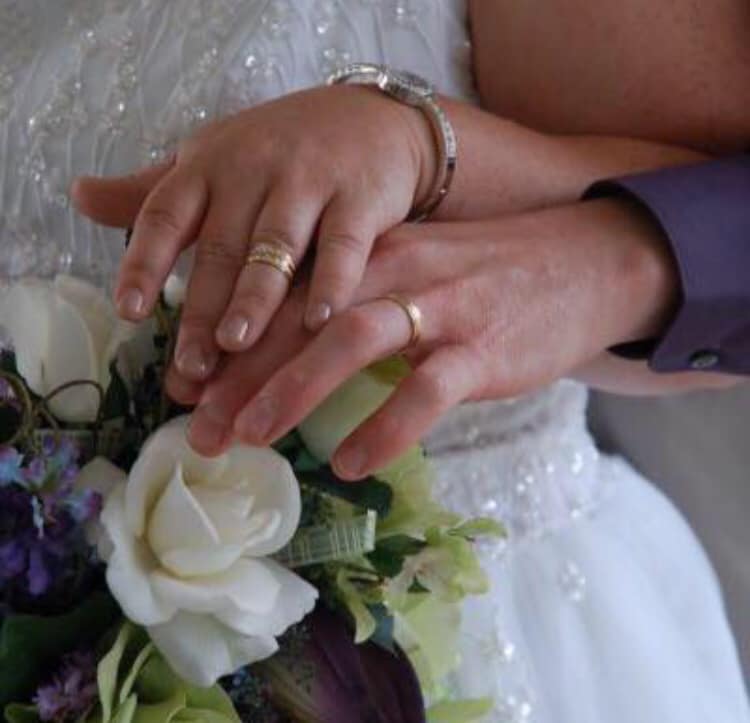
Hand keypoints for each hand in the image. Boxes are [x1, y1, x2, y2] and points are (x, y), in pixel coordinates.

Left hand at [71, 84, 434, 381]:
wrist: (372, 119)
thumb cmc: (282, 149)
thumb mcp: (212, 157)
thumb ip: (153, 189)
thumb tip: (78, 197)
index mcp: (209, 167)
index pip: (166, 213)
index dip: (144, 262)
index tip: (128, 311)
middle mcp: (252, 171)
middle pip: (220, 245)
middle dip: (202, 307)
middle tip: (190, 365)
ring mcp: (308, 182)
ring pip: (274, 245)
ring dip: (254, 297)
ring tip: (235, 344)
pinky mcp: (359, 197)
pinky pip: (342, 244)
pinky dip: (332, 281)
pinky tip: (321, 320)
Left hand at [183, 199, 678, 478]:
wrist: (586, 261)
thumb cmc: (488, 277)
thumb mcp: (415, 271)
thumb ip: (358, 301)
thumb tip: (294, 354)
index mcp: (370, 253)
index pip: (284, 297)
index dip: (229, 343)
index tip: (186, 388)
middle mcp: (395, 272)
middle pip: (301, 321)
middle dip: (240, 376)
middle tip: (197, 428)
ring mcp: (441, 308)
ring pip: (351, 342)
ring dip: (292, 390)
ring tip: (250, 439)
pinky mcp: (484, 348)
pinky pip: (427, 390)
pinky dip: (386, 426)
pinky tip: (353, 463)